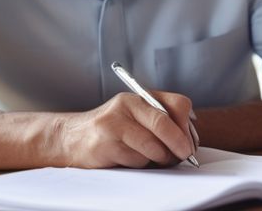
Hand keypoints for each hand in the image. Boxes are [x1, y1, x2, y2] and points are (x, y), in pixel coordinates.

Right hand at [56, 91, 197, 167]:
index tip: (189, 141)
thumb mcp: (136, 117)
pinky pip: (136, 160)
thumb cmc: (113, 131)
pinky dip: (139, 164)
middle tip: (184, 156)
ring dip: (157, 158)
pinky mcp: (104, 144)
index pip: (177, 104)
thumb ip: (161, 122)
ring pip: (152, 147)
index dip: (187, 126)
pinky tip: (127, 158)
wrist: (72, 138)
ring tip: (149, 158)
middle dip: (179, 145)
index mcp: (140, 97)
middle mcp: (126, 105)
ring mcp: (113, 124)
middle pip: (164, 124)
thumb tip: (190, 141)